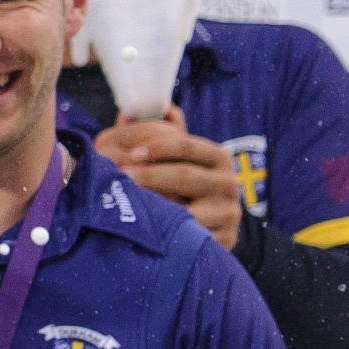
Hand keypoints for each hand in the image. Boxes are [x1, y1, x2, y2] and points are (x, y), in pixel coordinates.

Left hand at [93, 109, 239, 248]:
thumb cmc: (184, 186)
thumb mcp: (178, 157)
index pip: (187, 144)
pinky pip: (190, 235)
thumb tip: (149, 108)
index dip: (158, 146)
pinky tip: (146, 229)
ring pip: (186, 206)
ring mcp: (228, 213)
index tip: (132, 153)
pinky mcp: (224, 241)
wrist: (210, 227)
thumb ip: (164, 130)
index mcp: (219, 157)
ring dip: (153, 204)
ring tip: (126, 201)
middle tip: (119, 178)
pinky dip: (166, 232)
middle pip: (184, 175)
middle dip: (148, 175)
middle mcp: (229, 183)